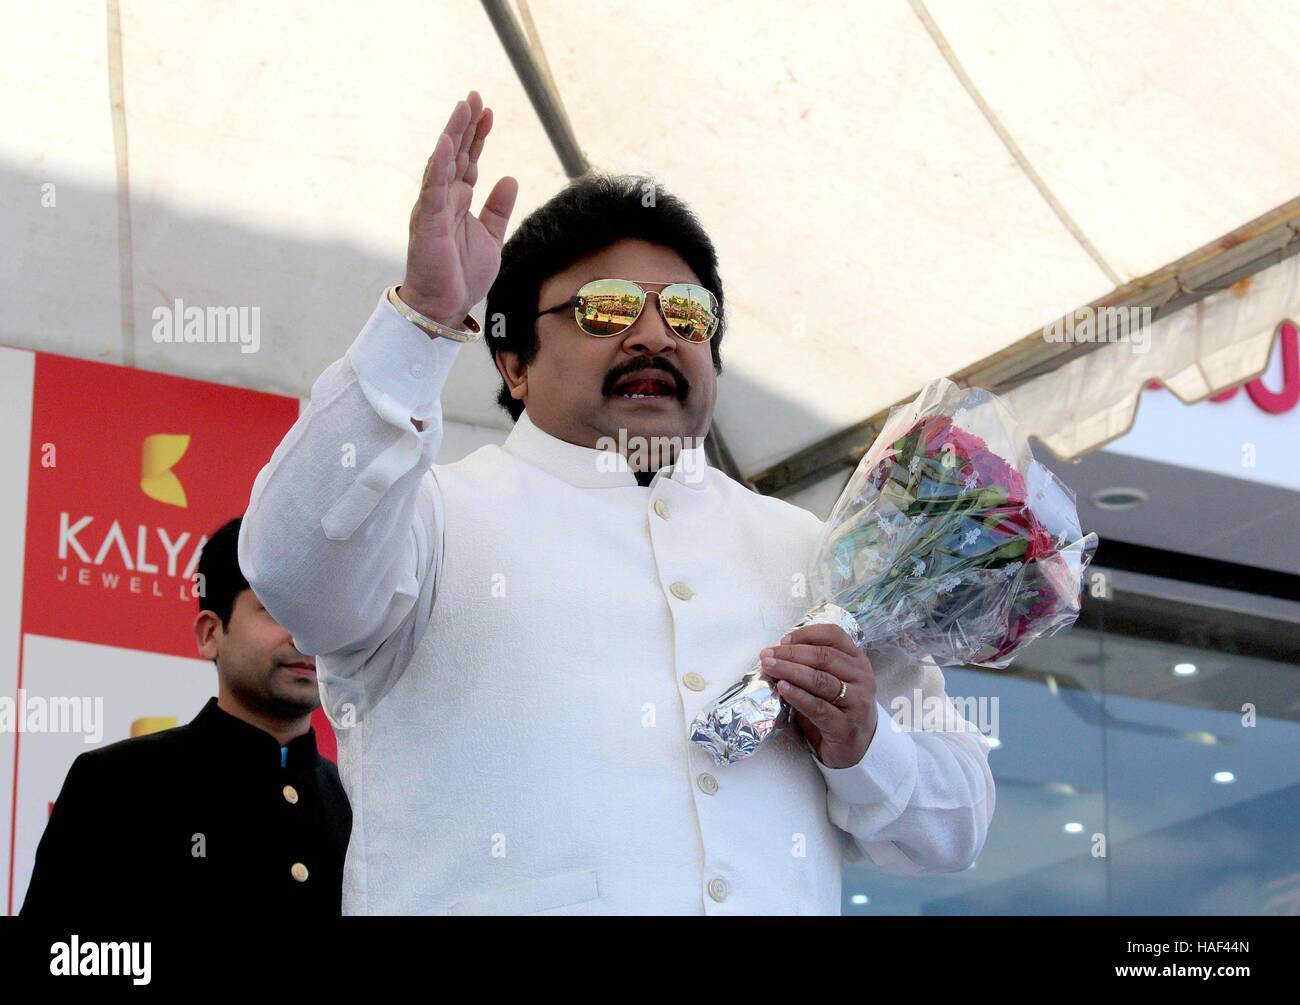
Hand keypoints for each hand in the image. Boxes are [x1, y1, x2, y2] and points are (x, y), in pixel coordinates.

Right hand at [401, 89, 518, 324]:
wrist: (446, 306)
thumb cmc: (463, 276)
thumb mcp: (491, 237)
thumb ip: (498, 208)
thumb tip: (510, 178)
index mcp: (459, 202)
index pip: (469, 160)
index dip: (478, 136)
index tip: (489, 111)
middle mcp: (444, 199)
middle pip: (456, 153)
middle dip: (465, 124)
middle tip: (474, 96)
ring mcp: (434, 207)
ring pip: (443, 162)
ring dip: (452, 134)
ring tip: (463, 107)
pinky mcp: (429, 221)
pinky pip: (433, 187)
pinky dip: (438, 165)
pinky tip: (445, 143)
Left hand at [760, 624, 877, 768]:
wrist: (856, 750)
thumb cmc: (837, 711)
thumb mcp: (830, 682)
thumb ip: (811, 667)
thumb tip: (775, 656)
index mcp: (857, 661)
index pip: (835, 636)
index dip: (807, 634)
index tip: (783, 640)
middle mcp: (862, 678)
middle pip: (824, 657)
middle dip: (791, 653)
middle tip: (767, 655)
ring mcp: (857, 702)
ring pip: (821, 679)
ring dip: (791, 670)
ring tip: (769, 667)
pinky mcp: (846, 726)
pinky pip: (818, 707)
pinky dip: (798, 695)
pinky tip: (782, 688)